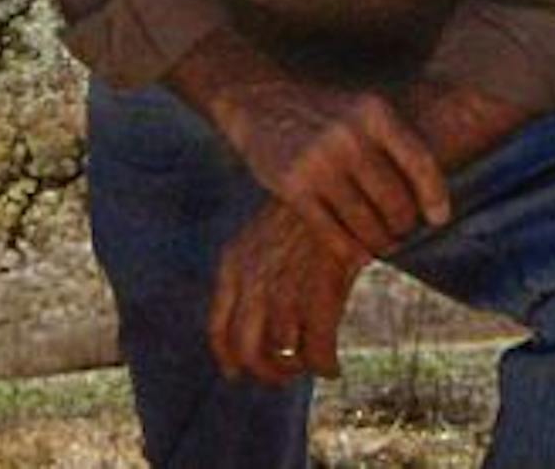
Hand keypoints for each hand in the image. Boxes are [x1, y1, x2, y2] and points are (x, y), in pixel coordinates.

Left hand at [208, 200, 366, 384]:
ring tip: (312, 362)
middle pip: (247, 351)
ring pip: (282, 354)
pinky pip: (317, 352)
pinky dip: (325, 367)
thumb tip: (260, 326)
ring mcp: (285, 285)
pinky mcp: (321, 290)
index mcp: (233, 263)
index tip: (237, 375)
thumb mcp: (264, 236)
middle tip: (288, 373)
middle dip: (267, 372)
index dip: (227, 358)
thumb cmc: (304, 213)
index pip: (217, 328)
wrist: (336, 180)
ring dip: (298, 368)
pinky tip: (333, 367)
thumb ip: (254, 274)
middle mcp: (253, 279)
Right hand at [216, 73, 450, 256]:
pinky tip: (358, 253)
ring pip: (367, 224)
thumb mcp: (361, 109)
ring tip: (382, 243)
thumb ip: (394, 143)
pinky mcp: (292, 186)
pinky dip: (351, 250)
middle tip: (401, 232)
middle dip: (403, 225)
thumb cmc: (323, 114)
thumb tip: (433, 198)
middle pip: (395, 202)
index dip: (434, 197)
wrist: (259, 100)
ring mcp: (318, 162)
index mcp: (373, 112)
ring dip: (380, 242)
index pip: (420, 163)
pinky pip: (333, 234)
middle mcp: (348, 135)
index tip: (438, 219)